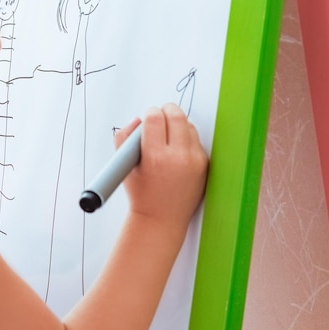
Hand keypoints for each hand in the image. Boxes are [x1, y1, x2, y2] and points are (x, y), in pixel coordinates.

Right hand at [114, 104, 207, 235]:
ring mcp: (194, 161)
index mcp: (155, 157)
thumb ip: (124, 138)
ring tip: (168, 135)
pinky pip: (196, 140)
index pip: (154, 118)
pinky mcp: (204, 165)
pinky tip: (177, 149)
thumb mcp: (124, 166)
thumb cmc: (141, 194)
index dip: (149, 113)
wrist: (161, 219)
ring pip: (188, 125)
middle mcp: (178, 157)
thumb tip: (137, 120)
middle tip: (160, 114)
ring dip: (178, 124)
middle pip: (176, 116)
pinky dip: (186, 139)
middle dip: (166, 110)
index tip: (147, 116)